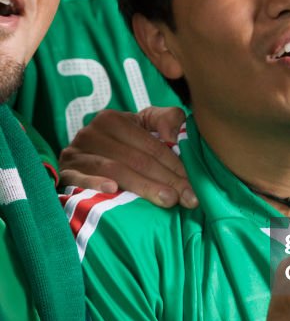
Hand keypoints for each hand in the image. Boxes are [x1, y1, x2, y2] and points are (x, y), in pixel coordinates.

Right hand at [59, 106, 197, 207]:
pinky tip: (113, 191)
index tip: (194, 186)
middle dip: (166, 180)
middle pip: (136, 160)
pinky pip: (80, 180)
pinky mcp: (65, 174)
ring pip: (115, 171)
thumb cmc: (123, 144)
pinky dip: (96, 184)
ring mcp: (75, 154)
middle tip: (188, 198)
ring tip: (168, 200)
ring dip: (143, 186)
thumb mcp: (145, 126)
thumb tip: (173, 134)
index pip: (150, 145)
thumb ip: (166, 119)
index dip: (175, 165)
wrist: (84, 158)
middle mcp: (91, 134)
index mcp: (113, 120)